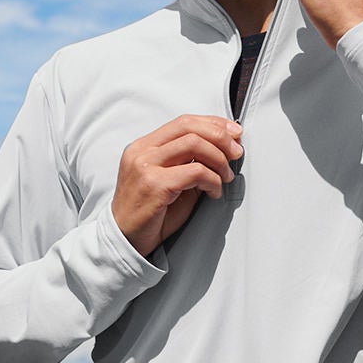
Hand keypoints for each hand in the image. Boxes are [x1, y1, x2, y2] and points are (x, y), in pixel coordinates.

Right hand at [111, 114, 242, 255]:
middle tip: (237, 153)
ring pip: (194, 144)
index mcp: (144, 146)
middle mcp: (142, 151)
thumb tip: (224, 149)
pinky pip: (196, 172)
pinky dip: (213, 180)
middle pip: (189, 128)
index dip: (213, 124)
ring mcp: (145, 166)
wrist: (126, 239)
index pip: (183, 122)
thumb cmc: (150, 213)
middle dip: (221, 137)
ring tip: (226, 176)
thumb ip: (189, 162)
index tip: (234, 133)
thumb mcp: (170, 180)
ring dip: (219, 159)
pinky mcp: (155, 185)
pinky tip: (214, 192)